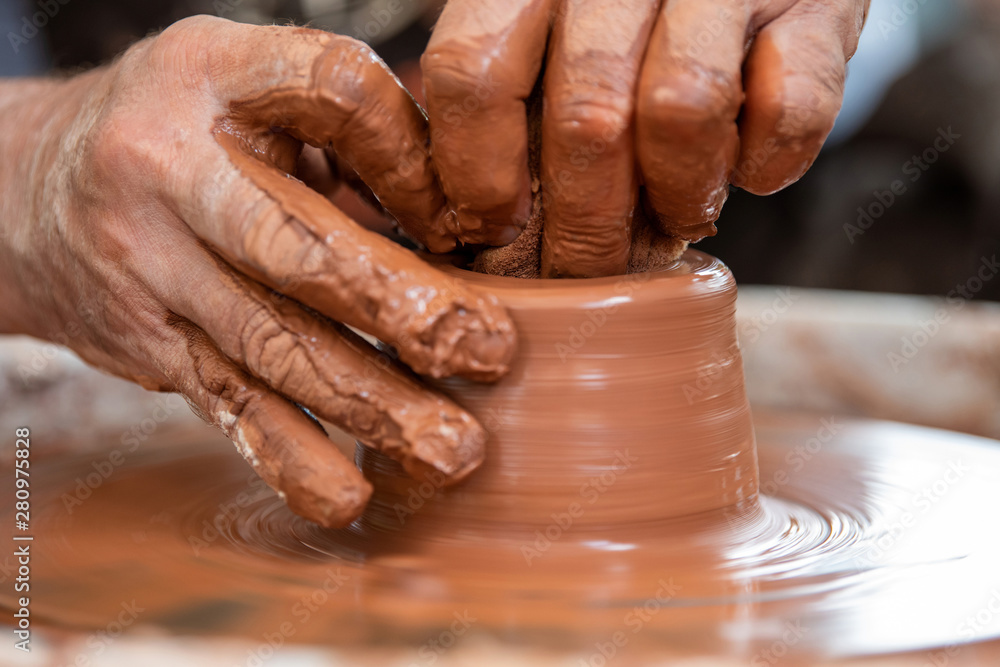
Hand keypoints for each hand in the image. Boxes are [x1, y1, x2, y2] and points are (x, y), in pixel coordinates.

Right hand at [0, 16, 514, 526]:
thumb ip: (344, 124)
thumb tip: (459, 206)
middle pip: (296, 245)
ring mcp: (150, 269)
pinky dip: (289, 457)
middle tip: (489, 352)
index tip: (462, 212)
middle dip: (400, 307)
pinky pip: (225, 405)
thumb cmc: (177, 128)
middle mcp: (170, 173)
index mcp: (212, 75)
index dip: (407, 150)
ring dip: (370, 404)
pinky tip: (349, 497)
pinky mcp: (148, 347)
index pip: (331, 90)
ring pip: (270, 344)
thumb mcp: (245, 81)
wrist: (30, 190)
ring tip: (451, 448)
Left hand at [422, 0, 869, 276]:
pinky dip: (768, 165)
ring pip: (682, 110)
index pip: (473, 69)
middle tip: (586, 270)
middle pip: (585, 117)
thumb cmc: (638, 17)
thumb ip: (510, 97)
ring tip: (677, 216)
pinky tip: (749, 169)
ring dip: (677, 195)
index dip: (475, 167)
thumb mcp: (554, 31)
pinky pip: (791, 113)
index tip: (492, 227)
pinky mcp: (820, 6)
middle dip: (583, 226)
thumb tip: (473, 223)